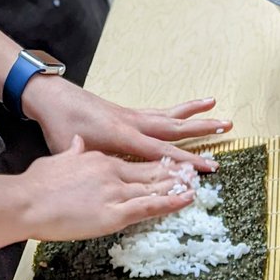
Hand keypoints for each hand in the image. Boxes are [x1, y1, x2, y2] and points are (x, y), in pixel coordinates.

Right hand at [19, 135, 196, 241]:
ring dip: (178, 185)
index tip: (169, 163)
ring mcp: (114, 191)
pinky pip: (149, 206)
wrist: (26, 201)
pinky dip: (171, 202)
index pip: (133, 161)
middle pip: (150, 171)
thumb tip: (78, 144)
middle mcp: (111, 170)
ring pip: (154, 187)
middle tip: (194, 170)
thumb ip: (73, 153)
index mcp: (98, 159)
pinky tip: (187, 199)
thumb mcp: (57, 159)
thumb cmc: (36, 184)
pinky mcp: (114, 212)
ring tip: (198, 182)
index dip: (154, 163)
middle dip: (174, 172)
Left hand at [23, 78, 229, 168]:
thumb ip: (93, 166)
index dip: (185, 161)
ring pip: (167, 115)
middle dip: (201, 128)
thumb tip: (103, 182)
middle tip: (228, 125)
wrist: (50, 97)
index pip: (161, 151)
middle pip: (173, 126)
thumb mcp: (73, 151)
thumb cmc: (60, 126)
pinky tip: (180, 113)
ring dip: (191, 112)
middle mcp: (131, 122)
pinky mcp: (125, 112)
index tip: (208, 167)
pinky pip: (155, 112)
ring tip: (214, 103)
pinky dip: (171, 112)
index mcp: (122, 134)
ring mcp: (129, 115)